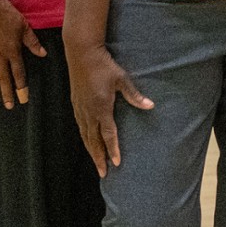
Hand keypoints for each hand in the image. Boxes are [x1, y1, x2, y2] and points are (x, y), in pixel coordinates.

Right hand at [0, 0, 46, 108]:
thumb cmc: (8, 14)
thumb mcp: (24, 26)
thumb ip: (32, 42)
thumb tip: (43, 54)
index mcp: (11, 51)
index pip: (18, 73)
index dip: (21, 86)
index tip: (23, 99)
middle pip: (3, 77)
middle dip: (7, 92)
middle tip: (9, 106)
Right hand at [66, 45, 153, 177]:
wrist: (82, 54)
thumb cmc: (104, 66)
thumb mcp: (122, 79)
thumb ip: (135, 95)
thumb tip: (150, 105)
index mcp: (101, 108)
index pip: (108, 135)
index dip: (112, 150)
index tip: (115, 164)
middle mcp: (88, 112)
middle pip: (93, 140)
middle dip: (99, 157)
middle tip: (103, 173)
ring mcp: (80, 108)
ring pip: (84, 135)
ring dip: (90, 150)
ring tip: (96, 161)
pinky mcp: (75, 103)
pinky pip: (80, 126)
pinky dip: (84, 137)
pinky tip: (87, 140)